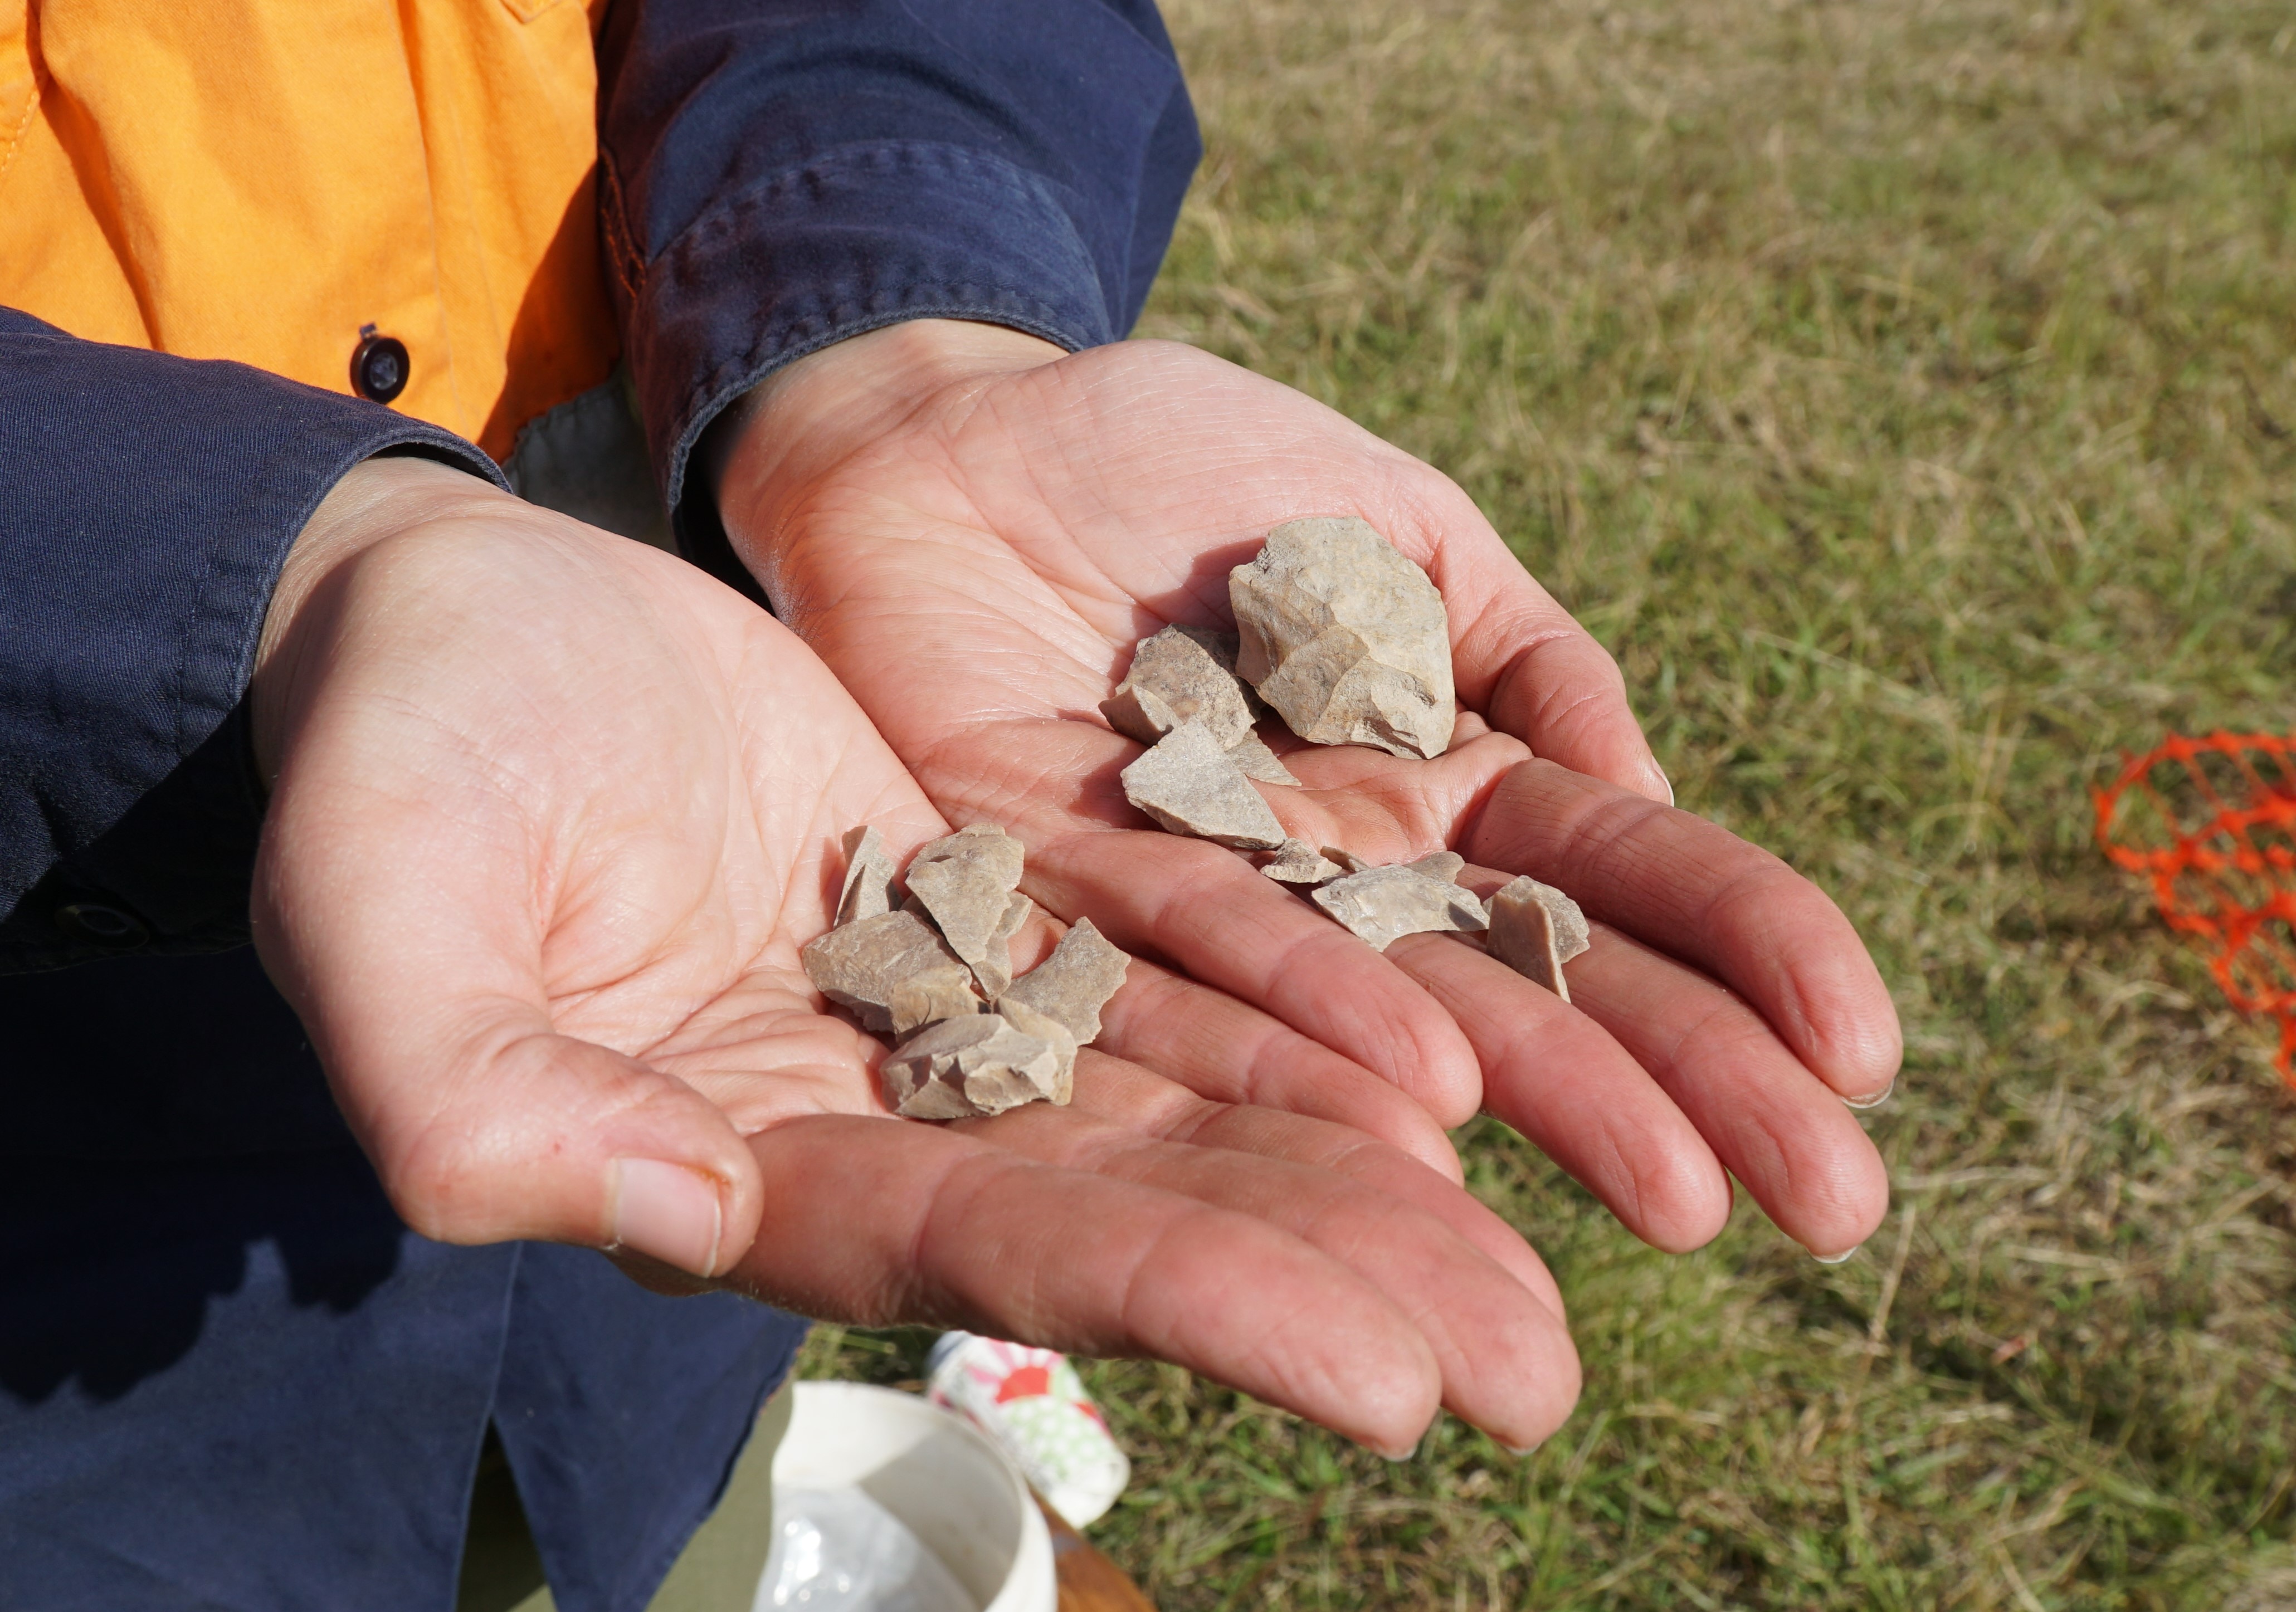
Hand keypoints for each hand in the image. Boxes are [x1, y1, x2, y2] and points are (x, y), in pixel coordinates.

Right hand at [247, 457, 1579, 1454]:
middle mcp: (870, 1121)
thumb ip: (484, 1095)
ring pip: (1186, 1112)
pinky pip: (1170, 971)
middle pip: (1138, 1217)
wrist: (459, 622)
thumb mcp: (383, 912)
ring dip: (1363, 1180)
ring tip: (1547, 1256)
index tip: (1392, 1378)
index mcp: (739, 1166)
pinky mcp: (986, 906)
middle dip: (1335, 1287)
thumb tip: (685, 1216)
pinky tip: (1446, 1062)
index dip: (1194, 1308)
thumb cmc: (393, 759)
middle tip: (1540, 1368)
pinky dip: (1300, 1015)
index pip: (995, 1255)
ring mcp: (942, 1018)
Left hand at [710, 322, 1898, 1257]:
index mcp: (1446, 773)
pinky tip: (1432, 1125)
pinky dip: (1325, 1048)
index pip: (1626, 881)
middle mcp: (1356, 876)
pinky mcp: (1089, 916)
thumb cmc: (1174, 456)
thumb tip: (1642, 797)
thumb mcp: (1390, 515)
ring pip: (1415, 1026)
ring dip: (1559, 1114)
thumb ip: (1520, 646)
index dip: (1753, 954)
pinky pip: (1219, 982)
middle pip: (1550, 989)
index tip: (1862, 1052)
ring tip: (1690, 1207)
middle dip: (1696, 1085)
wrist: (951, 448)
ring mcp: (1236, 909)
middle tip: (1837, 1207)